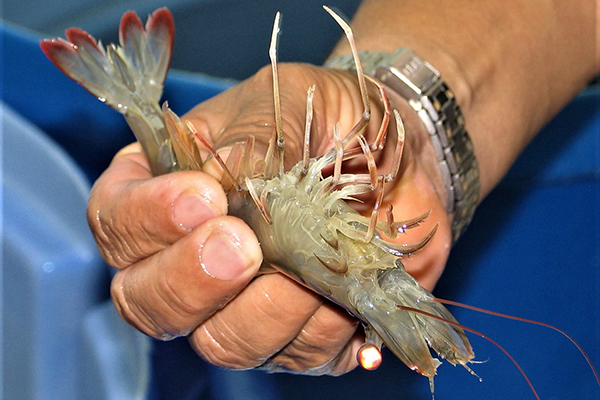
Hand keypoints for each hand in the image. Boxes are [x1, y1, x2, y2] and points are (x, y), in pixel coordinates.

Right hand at [88, 62, 451, 375]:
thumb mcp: (284, 101)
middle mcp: (192, 257)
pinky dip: (324, 325)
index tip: (202, 198)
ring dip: (267, 308)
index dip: (146, 221)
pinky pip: (296, 356)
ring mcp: (243, 305)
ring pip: (220, 342)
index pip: (116, 222)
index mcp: (167, 189)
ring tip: (312, 261)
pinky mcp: (299, 336)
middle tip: (242, 246)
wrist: (398, 150)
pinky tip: (345, 283)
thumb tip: (221, 188)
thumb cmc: (329, 116)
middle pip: (147, 302)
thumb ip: (248, 140)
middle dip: (192, 280)